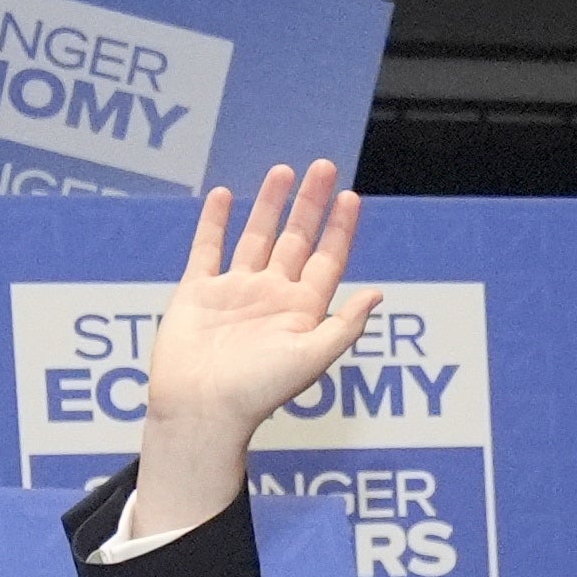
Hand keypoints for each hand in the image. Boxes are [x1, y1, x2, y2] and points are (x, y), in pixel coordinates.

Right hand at [126, 163, 381, 547]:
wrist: (202, 410)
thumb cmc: (258, 392)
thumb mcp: (312, 358)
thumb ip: (344, 326)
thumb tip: (377, 294)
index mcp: (302, 311)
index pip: (328, 260)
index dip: (340, 229)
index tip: (350, 197)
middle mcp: (271, 297)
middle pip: (296, 240)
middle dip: (310, 205)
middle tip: (324, 166)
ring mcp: (235, 292)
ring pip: (256, 237)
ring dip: (270, 205)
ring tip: (284, 170)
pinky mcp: (198, 292)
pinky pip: (209, 249)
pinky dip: (216, 222)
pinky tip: (226, 195)